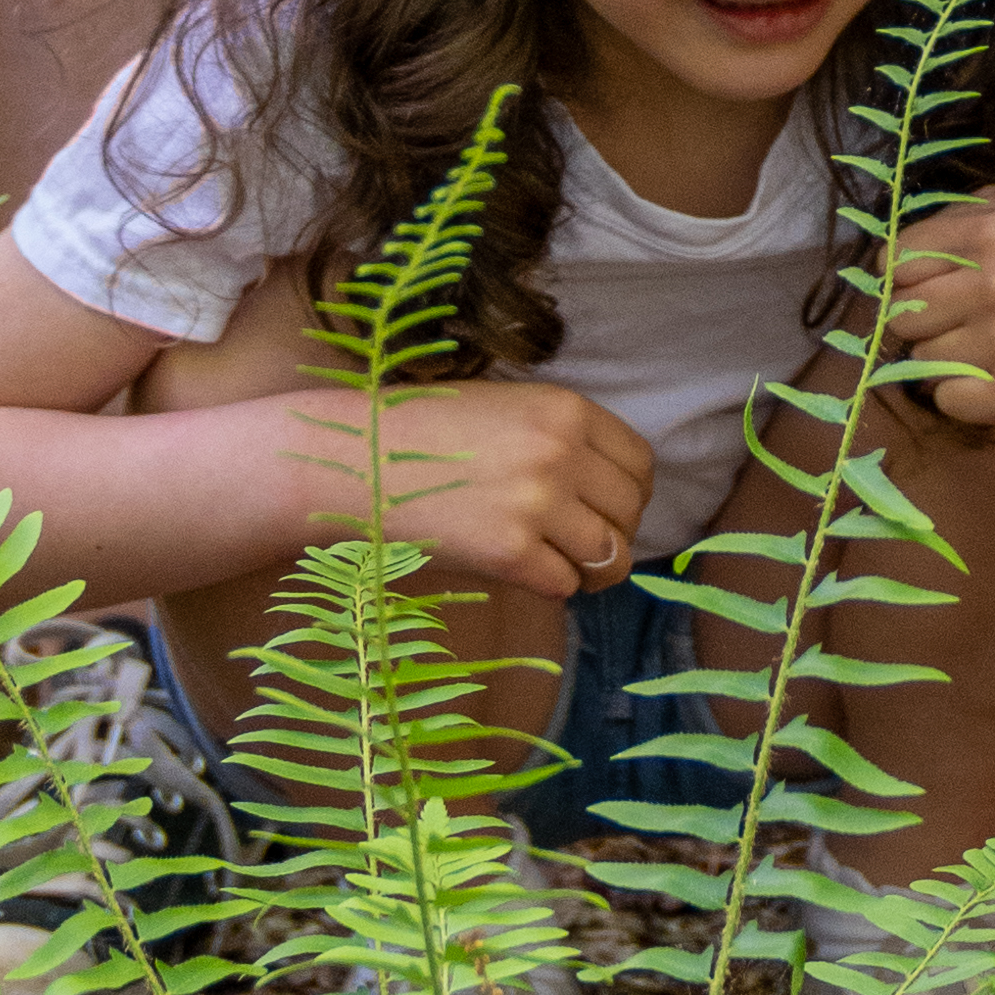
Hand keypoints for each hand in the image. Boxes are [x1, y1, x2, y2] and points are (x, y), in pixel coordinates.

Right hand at [304, 370, 647, 605]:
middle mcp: (561, 453)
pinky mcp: (510, 553)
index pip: (640, 463)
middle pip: (630, 512)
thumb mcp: (506, 407)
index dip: (631, 492)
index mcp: (565, 409)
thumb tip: (608, 486)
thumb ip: (561, 436)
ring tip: (562, 564)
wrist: (355, 459)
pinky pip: (565, 586)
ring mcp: (538, 504)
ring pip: (609, 556)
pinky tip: (526, 572)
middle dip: (616, 534)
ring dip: (592, 569)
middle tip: (586, 544)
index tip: (611, 508)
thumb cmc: (423, 431)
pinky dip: (552, 587)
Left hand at [881, 190, 994, 437]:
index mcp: (992, 228)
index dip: (905, 280)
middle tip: (961, 326)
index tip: (928, 291)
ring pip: (920, 361)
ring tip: (987, 352)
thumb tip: (886, 260)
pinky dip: (964, 396)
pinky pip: (947, 400)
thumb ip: (958, 220)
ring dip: (945, 362)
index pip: (896, 262)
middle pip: (903, 315)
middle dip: (925, 324)